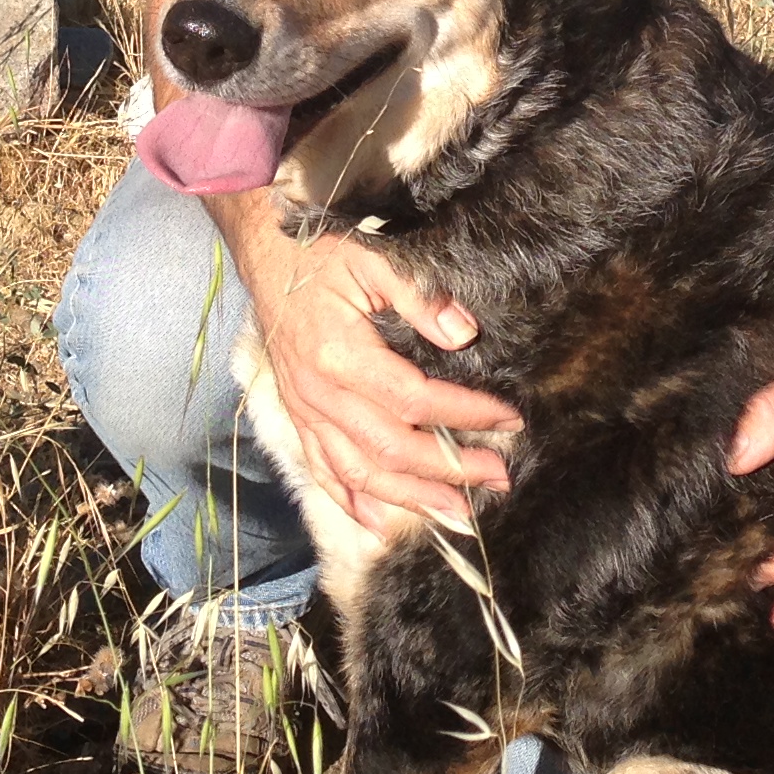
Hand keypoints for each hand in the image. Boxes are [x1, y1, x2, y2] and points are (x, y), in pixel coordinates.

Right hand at [253, 234, 519, 533]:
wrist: (264, 251)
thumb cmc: (320, 251)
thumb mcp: (373, 257)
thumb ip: (419, 295)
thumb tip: (463, 334)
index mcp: (341, 354)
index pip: (414, 399)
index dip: (464, 413)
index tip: (508, 419)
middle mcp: (320, 393)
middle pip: (390, 448)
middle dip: (449, 469)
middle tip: (498, 478)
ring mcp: (305, 410)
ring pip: (357, 472)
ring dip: (410, 497)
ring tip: (456, 513)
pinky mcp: (297, 414)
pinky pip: (320, 469)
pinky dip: (348, 501)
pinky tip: (377, 523)